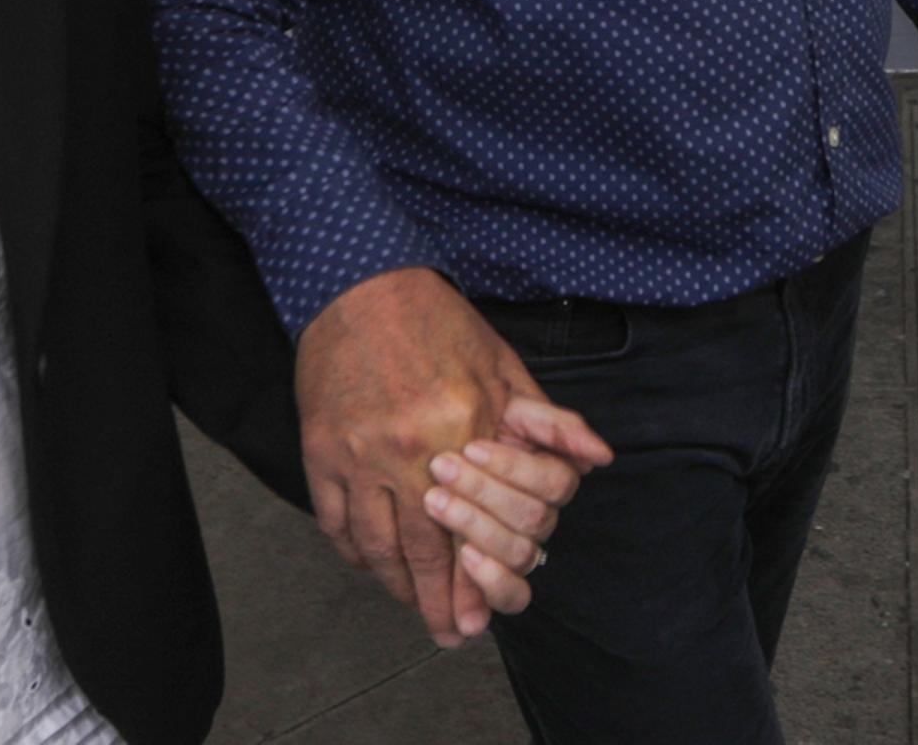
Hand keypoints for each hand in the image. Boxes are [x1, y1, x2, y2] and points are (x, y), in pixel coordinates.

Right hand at [296, 268, 612, 646]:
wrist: (360, 284)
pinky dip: (353, 551)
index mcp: (461, 433)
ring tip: (411, 604)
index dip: (473, 587)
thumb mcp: (505, 366)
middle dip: (435, 603)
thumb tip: (596, 460)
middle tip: (446, 634)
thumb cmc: (436, 322)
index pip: (468, 533)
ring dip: (395, 585)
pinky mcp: (321, 449)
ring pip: (375, 545)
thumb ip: (550, 423)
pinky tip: (369, 563)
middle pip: (420, 553)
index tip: (476, 620)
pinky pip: (336, 521)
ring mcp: (358, 455)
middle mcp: (408, 453)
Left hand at [420, 409, 600, 628]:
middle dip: (483, 492)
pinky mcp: (497, 581)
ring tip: (436, 501)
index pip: (556, 482)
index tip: (470, 446)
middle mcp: (541, 518)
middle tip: (441, 467)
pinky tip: (466, 557)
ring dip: (476, 527)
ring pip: (521, 554)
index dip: (514, 467)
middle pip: (534, 518)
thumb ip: (557, 426)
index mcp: (552, 478)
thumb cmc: (468, 423)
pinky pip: (513, 597)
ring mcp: (521, 551)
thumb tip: (603, 456)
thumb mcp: (508, 407)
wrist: (427, 436)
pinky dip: (492, 582)